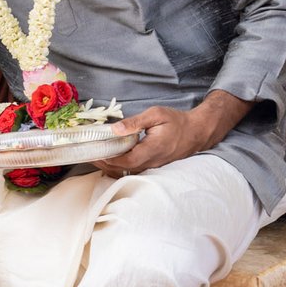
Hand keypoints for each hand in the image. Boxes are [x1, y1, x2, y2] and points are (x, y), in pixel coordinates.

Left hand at [93, 93, 245, 177]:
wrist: (197, 132)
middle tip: (87, 154)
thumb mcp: (156, 115)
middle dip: (104, 163)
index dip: (107, 158)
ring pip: (127, 171)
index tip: (93, 152)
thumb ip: (135, 122)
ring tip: (95, 156)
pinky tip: (110, 158)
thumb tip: (115, 129)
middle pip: (122, 169)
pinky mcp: (153, 165)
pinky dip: (119, 166)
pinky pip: (133, 170)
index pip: (124, 160)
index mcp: (151, 150)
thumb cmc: (177, 121)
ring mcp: (153, 166)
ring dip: (110, 166)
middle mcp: (151, 162)